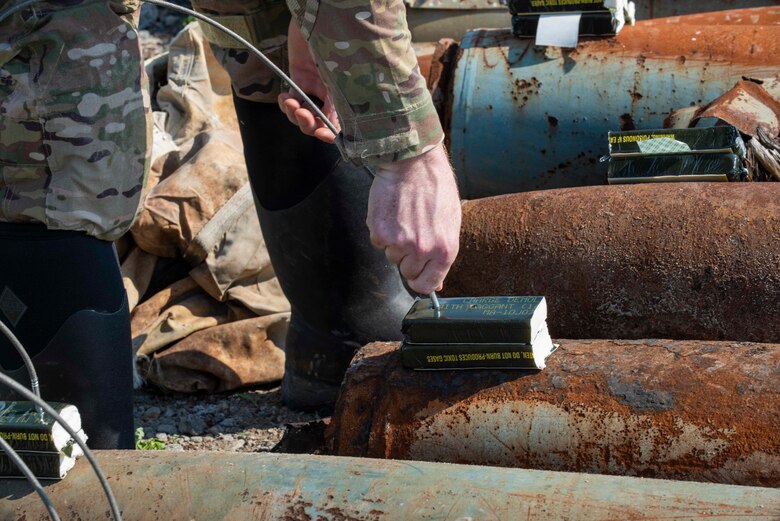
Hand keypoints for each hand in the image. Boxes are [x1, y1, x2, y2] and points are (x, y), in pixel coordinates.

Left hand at [278, 20, 339, 142]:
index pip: (340, 124)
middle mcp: (330, 94)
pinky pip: (291, 101)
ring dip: (293, 115)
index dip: (331, 134)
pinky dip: (285, 104)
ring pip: (302, 115)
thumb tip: (334, 127)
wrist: (317, 17)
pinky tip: (283, 97)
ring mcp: (313, 87)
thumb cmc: (336, 42)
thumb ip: (339, 100)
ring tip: (289, 103)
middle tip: (301, 114)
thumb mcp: (341, 73)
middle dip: (308, 124)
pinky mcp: (299, 79)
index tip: (322, 133)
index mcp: (346, 95)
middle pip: (318, 123)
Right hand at [367, 143, 460, 293]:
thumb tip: (436, 283)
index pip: (427, 285)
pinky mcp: (380, 232)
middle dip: (407, 258)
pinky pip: (378, 242)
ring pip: (391, 257)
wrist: (414, 162)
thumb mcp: (450, 222)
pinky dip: (382, 231)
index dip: (420, 281)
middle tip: (411, 233)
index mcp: (444, 250)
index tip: (417, 275)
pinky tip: (392, 212)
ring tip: (404, 218)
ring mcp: (399, 242)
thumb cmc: (436, 187)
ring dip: (394, 243)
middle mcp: (422, 250)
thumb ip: (442, 254)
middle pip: (407, 272)